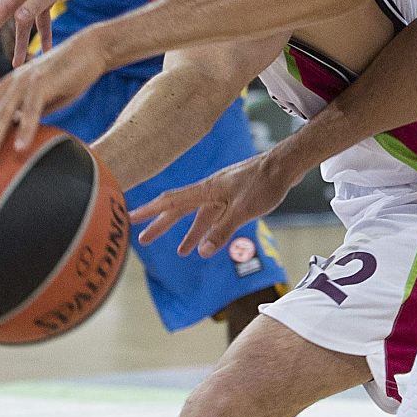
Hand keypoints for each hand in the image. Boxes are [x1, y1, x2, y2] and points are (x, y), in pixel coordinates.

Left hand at [0, 32, 106, 168]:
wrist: (88, 50)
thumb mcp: (37, 103)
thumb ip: (22, 118)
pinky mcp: (43, 84)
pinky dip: (25, 130)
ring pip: (0, 116)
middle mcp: (4, 88)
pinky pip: (32, 111)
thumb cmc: (63, 79)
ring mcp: (22, 84)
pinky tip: (20, 149)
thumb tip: (12, 142)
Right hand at [131, 151, 293, 256]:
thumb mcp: (242, 211)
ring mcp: (223, 193)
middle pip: (180, 210)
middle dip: (162, 226)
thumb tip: (201, 252)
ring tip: (182, 252)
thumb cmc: (265, 183)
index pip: (171, 202)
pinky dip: (210, 228)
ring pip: (200, 216)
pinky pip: (216, 214)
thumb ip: (222, 231)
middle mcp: (211, 191)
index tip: (130, 218)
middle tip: (144, 240)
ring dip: (191, 233)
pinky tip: (211, 238)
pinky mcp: (236, 196)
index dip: (150, 211)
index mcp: (207, 191)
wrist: (286, 165)